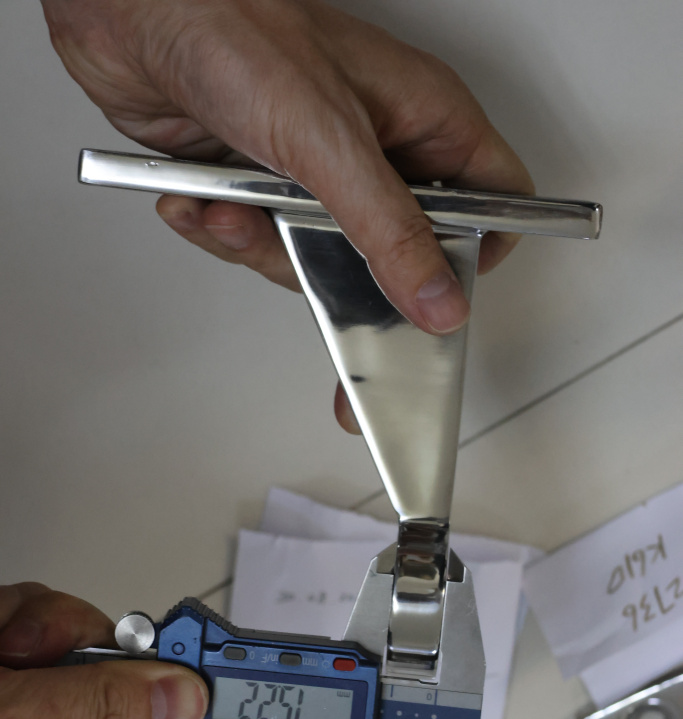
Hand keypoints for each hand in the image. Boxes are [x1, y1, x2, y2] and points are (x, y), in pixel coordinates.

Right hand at [0, 583, 216, 718]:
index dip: (205, 716)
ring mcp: (42, 704)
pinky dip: (18, 615)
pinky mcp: (20, 666)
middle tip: (52, 646)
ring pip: (92, 637)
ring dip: (45, 628)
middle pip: (134, 680)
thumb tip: (185, 700)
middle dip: (92, 650)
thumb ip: (95, 706)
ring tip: (3, 645)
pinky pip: (49, 618)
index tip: (226, 666)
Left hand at [42, 0, 532, 431]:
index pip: (493, 198)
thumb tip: (438, 299)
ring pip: (319, 258)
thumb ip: (389, 233)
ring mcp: (318, 168)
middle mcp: (376, 146)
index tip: (439, 294)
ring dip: (262, 246)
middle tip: (300, 241)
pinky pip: (261, 244)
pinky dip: (224, 233)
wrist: (133, 15)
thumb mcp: (332, 145)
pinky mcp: (263, 185)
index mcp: (423, 117)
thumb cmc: (235, 29)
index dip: (477, 252)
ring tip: (233, 208)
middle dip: (335, 265)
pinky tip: (203, 201)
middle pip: (395, 251)